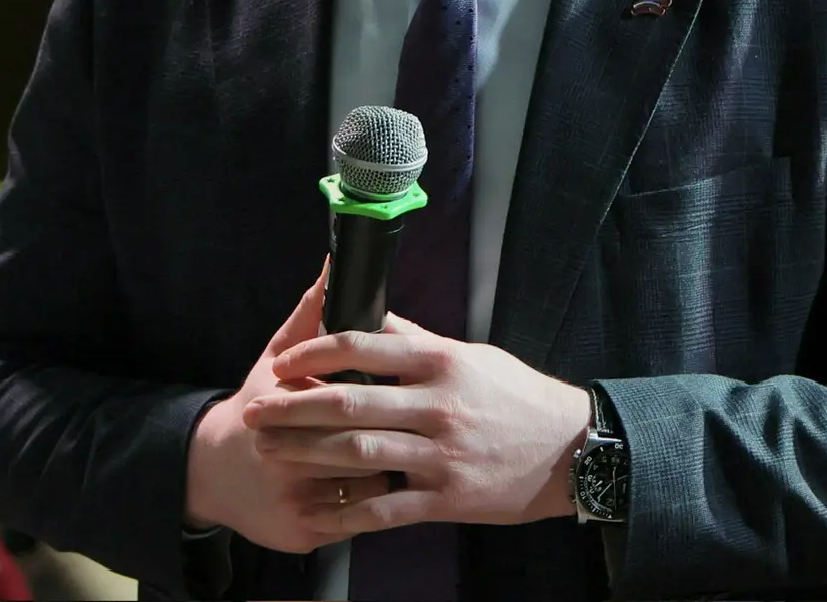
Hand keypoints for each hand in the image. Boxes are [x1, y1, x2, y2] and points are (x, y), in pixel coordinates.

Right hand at [183, 262, 394, 553]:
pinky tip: (389, 487)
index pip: (345, 400)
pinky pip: (358, 520)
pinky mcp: (302, 535)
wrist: (214, 471)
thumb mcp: (276, 357)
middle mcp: (282, 457)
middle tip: (415, 423)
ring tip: (405, 452)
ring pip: (367, 484)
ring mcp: (292, 500)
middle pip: (359, 444)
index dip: (379, 397)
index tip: (400, 391)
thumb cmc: (258, 405)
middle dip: (393, 435)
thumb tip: (334, 265)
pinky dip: (378, 503)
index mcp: (280, 406)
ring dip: (392, 469)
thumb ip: (310, 314)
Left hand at [241, 314, 592, 539]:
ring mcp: (440, 456)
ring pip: (357, 452)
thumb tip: (371, 316)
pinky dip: (345, 511)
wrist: (572, 451)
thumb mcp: (472, 357)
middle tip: (254, 411)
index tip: (282, 363)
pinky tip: (315, 511)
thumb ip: (418, 343)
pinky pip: (384, 508)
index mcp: (441, 363)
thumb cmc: (518, 397)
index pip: (363, 346)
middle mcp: (437, 406)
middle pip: (348, 402)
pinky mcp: (446, 499)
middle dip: (293, 407)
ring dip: (306, 452)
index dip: (314, 354)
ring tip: (270, 450)